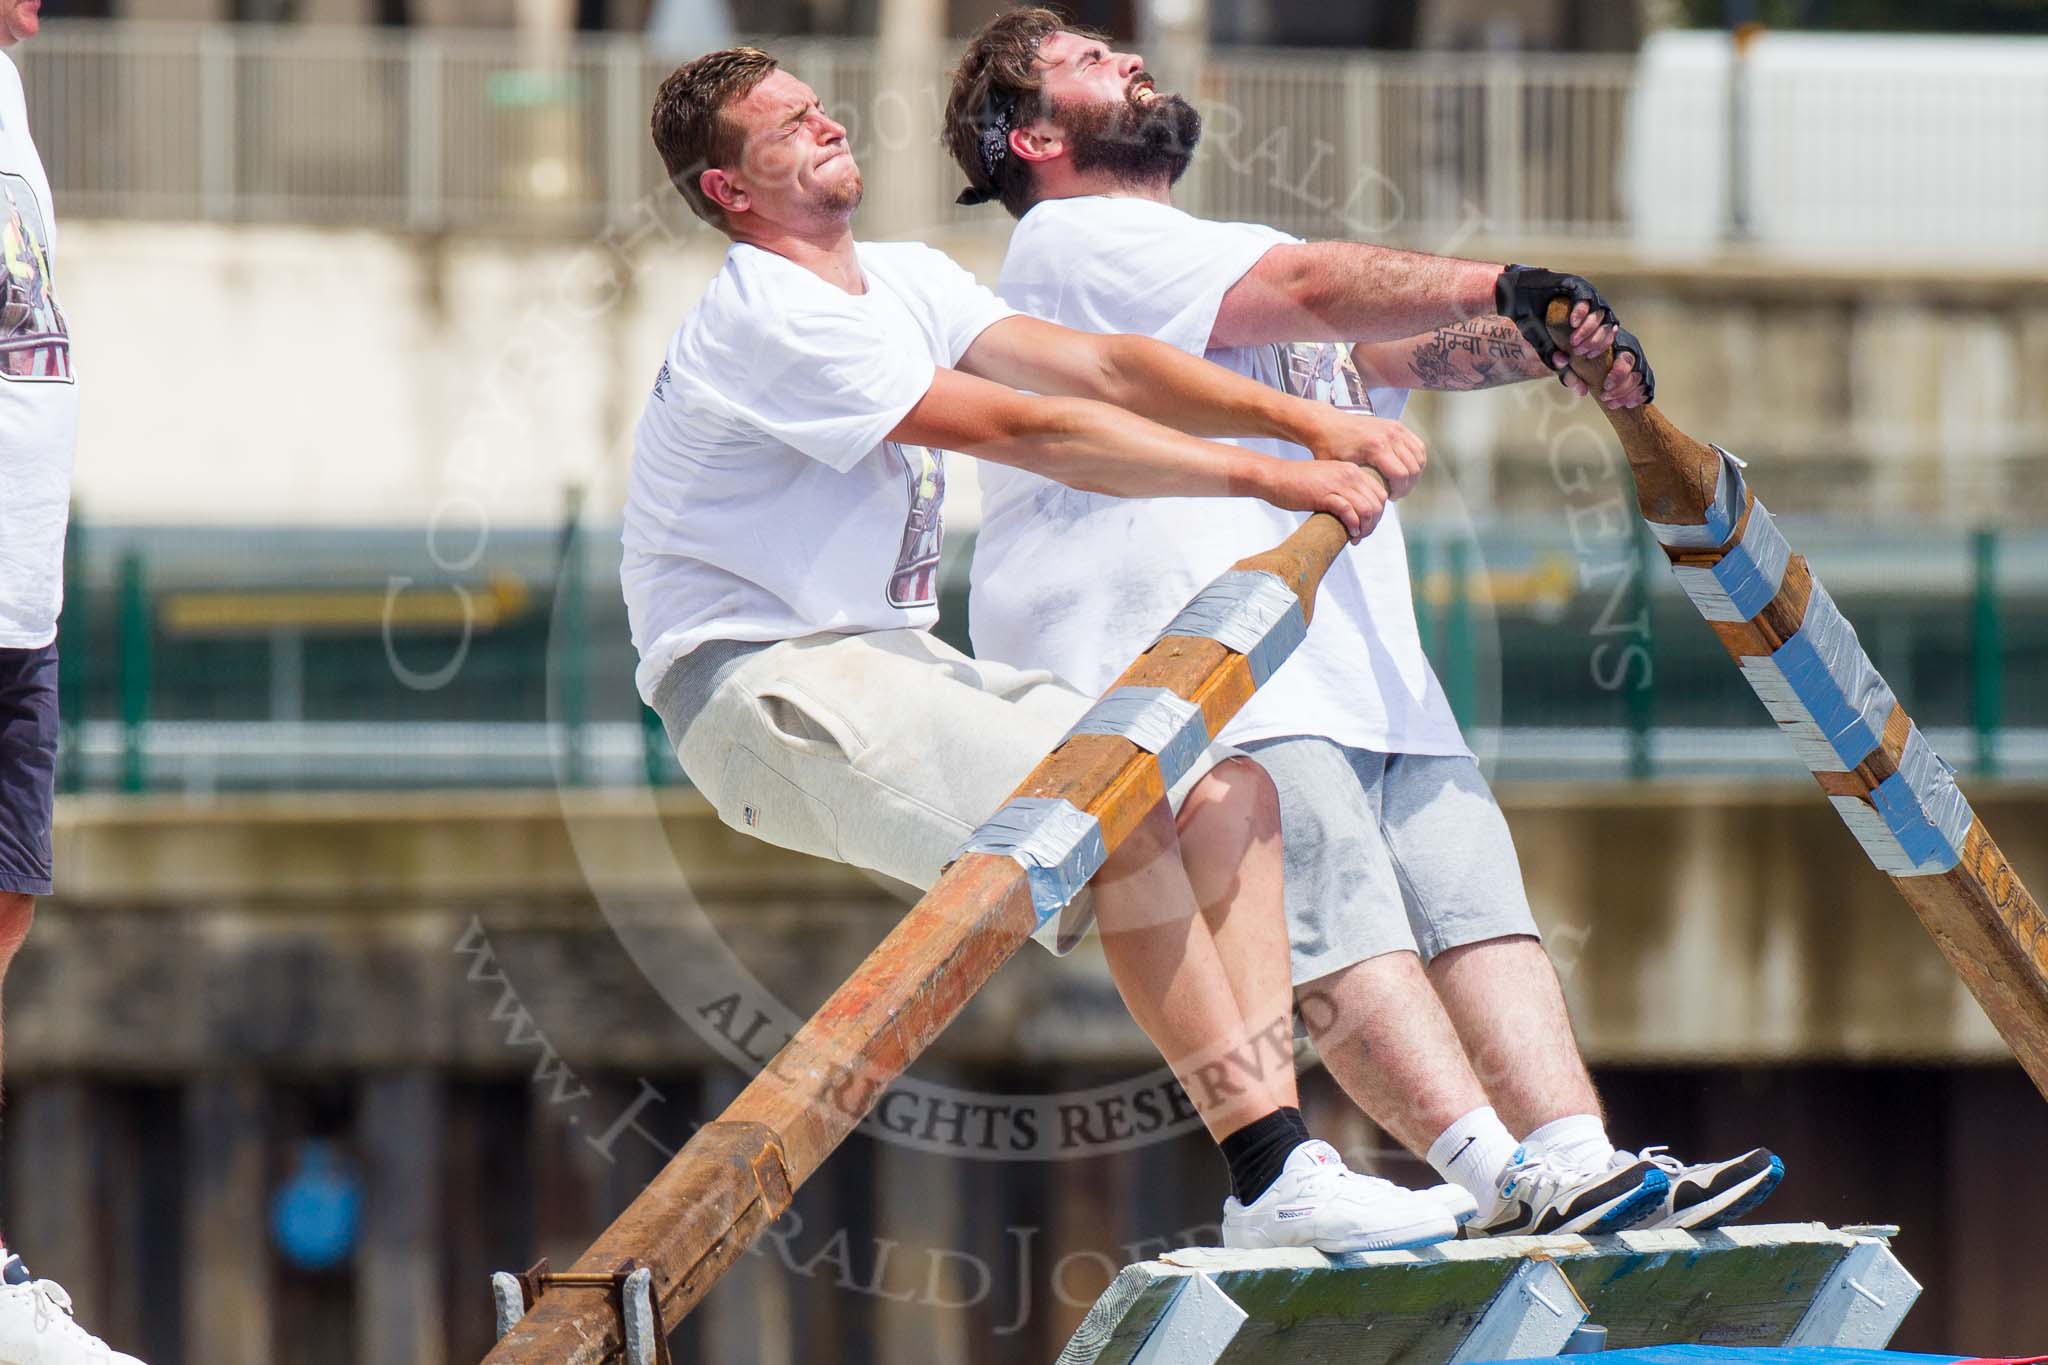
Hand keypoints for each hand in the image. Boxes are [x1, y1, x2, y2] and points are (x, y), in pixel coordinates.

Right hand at [1259, 459, 1388, 542]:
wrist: (1274, 477)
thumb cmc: (1298, 483)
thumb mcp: (1329, 480)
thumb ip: (1345, 490)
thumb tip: (1358, 512)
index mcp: (1352, 470)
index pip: (1380, 493)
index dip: (1378, 513)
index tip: (1367, 526)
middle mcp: (1349, 474)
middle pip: (1377, 503)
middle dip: (1373, 523)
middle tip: (1361, 535)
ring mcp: (1338, 484)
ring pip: (1367, 509)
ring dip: (1365, 528)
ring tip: (1356, 537)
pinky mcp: (1325, 495)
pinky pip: (1349, 512)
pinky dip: (1353, 526)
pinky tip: (1350, 534)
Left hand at [1302, 409, 1425, 498]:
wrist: (1327, 424)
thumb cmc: (1330, 448)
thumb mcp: (1341, 471)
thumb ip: (1358, 486)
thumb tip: (1370, 506)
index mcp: (1376, 446)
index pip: (1401, 475)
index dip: (1399, 491)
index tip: (1390, 498)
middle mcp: (1389, 435)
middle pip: (1413, 468)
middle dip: (1407, 485)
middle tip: (1396, 493)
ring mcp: (1395, 428)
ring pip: (1419, 457)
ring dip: (1414, 473)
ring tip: (1400, 483)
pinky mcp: (1397, 425)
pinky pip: (1418, 446)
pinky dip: (1416, 460)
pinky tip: (1405, 470)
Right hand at [1495, 264, 1616, 373]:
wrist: (1513, 299)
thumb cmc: (1531, 320)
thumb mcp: (1546, 347)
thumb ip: (1561, 366)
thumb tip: (1580, 390)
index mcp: (1589, 321)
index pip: (1607, 336)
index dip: (1601, 348)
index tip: (1586, 357)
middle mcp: (1591, 307)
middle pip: (1609, 325)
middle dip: (1596, 342)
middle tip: (1579, 351)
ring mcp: (1584, 294)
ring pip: (1601, 312)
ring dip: (1589, 330)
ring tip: (1573, 340)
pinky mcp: (1574, 284)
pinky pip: (1587, 297)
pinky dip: (1582, 311)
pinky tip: (1573, 322)